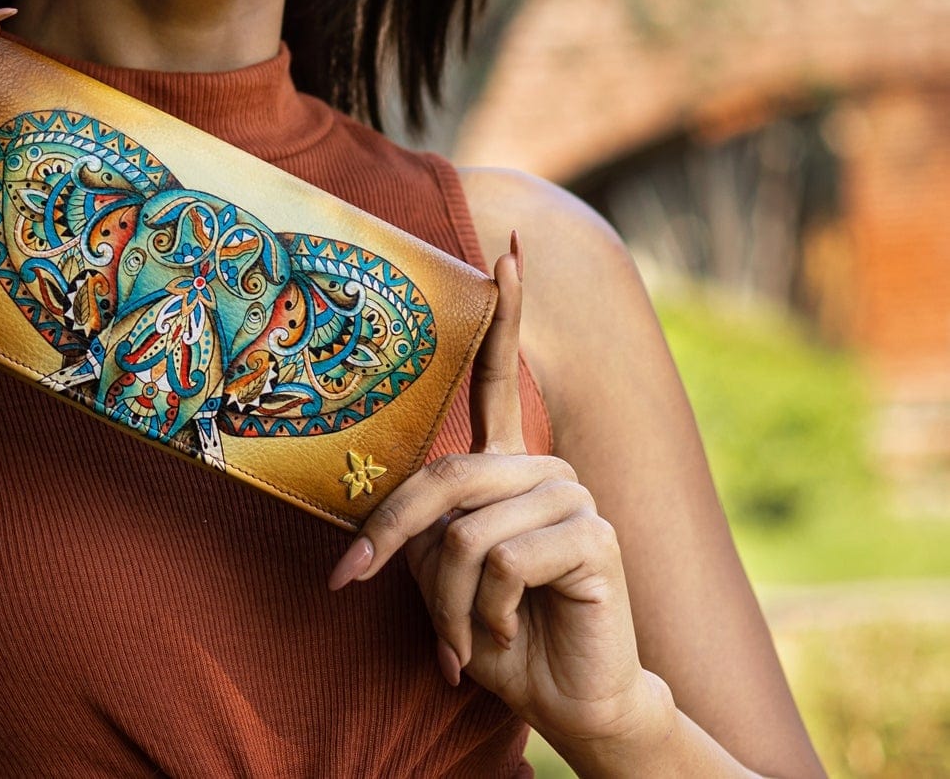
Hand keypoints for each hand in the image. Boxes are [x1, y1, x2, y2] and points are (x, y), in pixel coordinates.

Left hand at [327, 232, 666, 753]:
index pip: (500, 377)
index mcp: (505, 464)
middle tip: (356, 584)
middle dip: (393, 544)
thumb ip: (423, 523)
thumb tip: (378, 517)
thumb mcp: (439, 570)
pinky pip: (503, 560)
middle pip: (443, 480)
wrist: (561, 696)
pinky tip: (510, 627)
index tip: (507, 253)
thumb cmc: (494, 630)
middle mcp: (541, 467)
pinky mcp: (593, 536)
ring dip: (446, 602)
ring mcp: (572, 496)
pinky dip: (486, 611)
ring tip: (467, 636)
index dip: (506, 314)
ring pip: (466, 533)